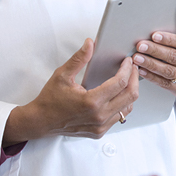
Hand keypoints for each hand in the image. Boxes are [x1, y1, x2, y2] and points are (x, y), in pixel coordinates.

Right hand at [3, 38, 139, 144]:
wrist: (40, 122)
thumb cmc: (50, 100)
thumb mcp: (62, 75)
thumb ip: (79, 58)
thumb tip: (90, 43)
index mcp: (91, 102)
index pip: (120, 83)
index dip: (127, 69)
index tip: (127, 61)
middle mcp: (99, 116)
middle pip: (130, 95)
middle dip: (134, 78)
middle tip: (132, 68)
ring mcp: (100, 126)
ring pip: (128, 108)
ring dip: (130, 92)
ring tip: (126, 79)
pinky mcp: (100, 132)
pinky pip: (119, 117)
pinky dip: (122, 104)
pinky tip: (117, 94)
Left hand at [132, 31, 175, 98]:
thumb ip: (172, 44)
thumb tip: (152, 36)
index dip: (167, 39)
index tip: (154, 36)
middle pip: (172, 56)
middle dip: (155, 50)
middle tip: (141, 46)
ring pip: (168, 70)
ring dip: (151, 63)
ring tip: (138, 58)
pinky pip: (164, 83)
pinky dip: (152, 77)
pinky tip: (142, 71)